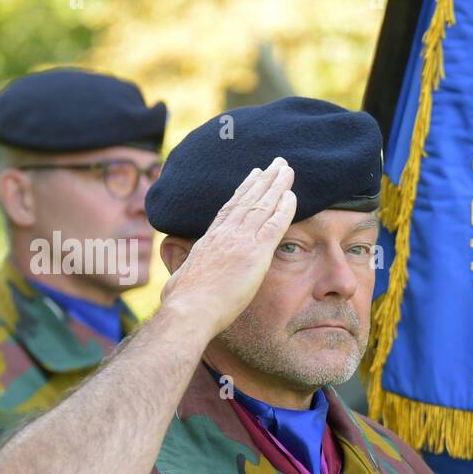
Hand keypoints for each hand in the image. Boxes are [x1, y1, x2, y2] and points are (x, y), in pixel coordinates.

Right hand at [160, 157, 297, 338]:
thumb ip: (185, 269)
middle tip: (277, 163)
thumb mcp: (182, 277)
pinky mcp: (255, 253)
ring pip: (262, 205)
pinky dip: (284, 208)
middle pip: (248, 199)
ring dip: (276, 185)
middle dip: (264, 180)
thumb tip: (180, 276)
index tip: (254, 175)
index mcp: (209, 239)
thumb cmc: (182, 303)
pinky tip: (292, 195)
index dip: (244, 190)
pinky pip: (274, 225)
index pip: (230, 208)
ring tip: (287, 169)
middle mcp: (224, 234)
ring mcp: (240, 241)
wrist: (189, 310)